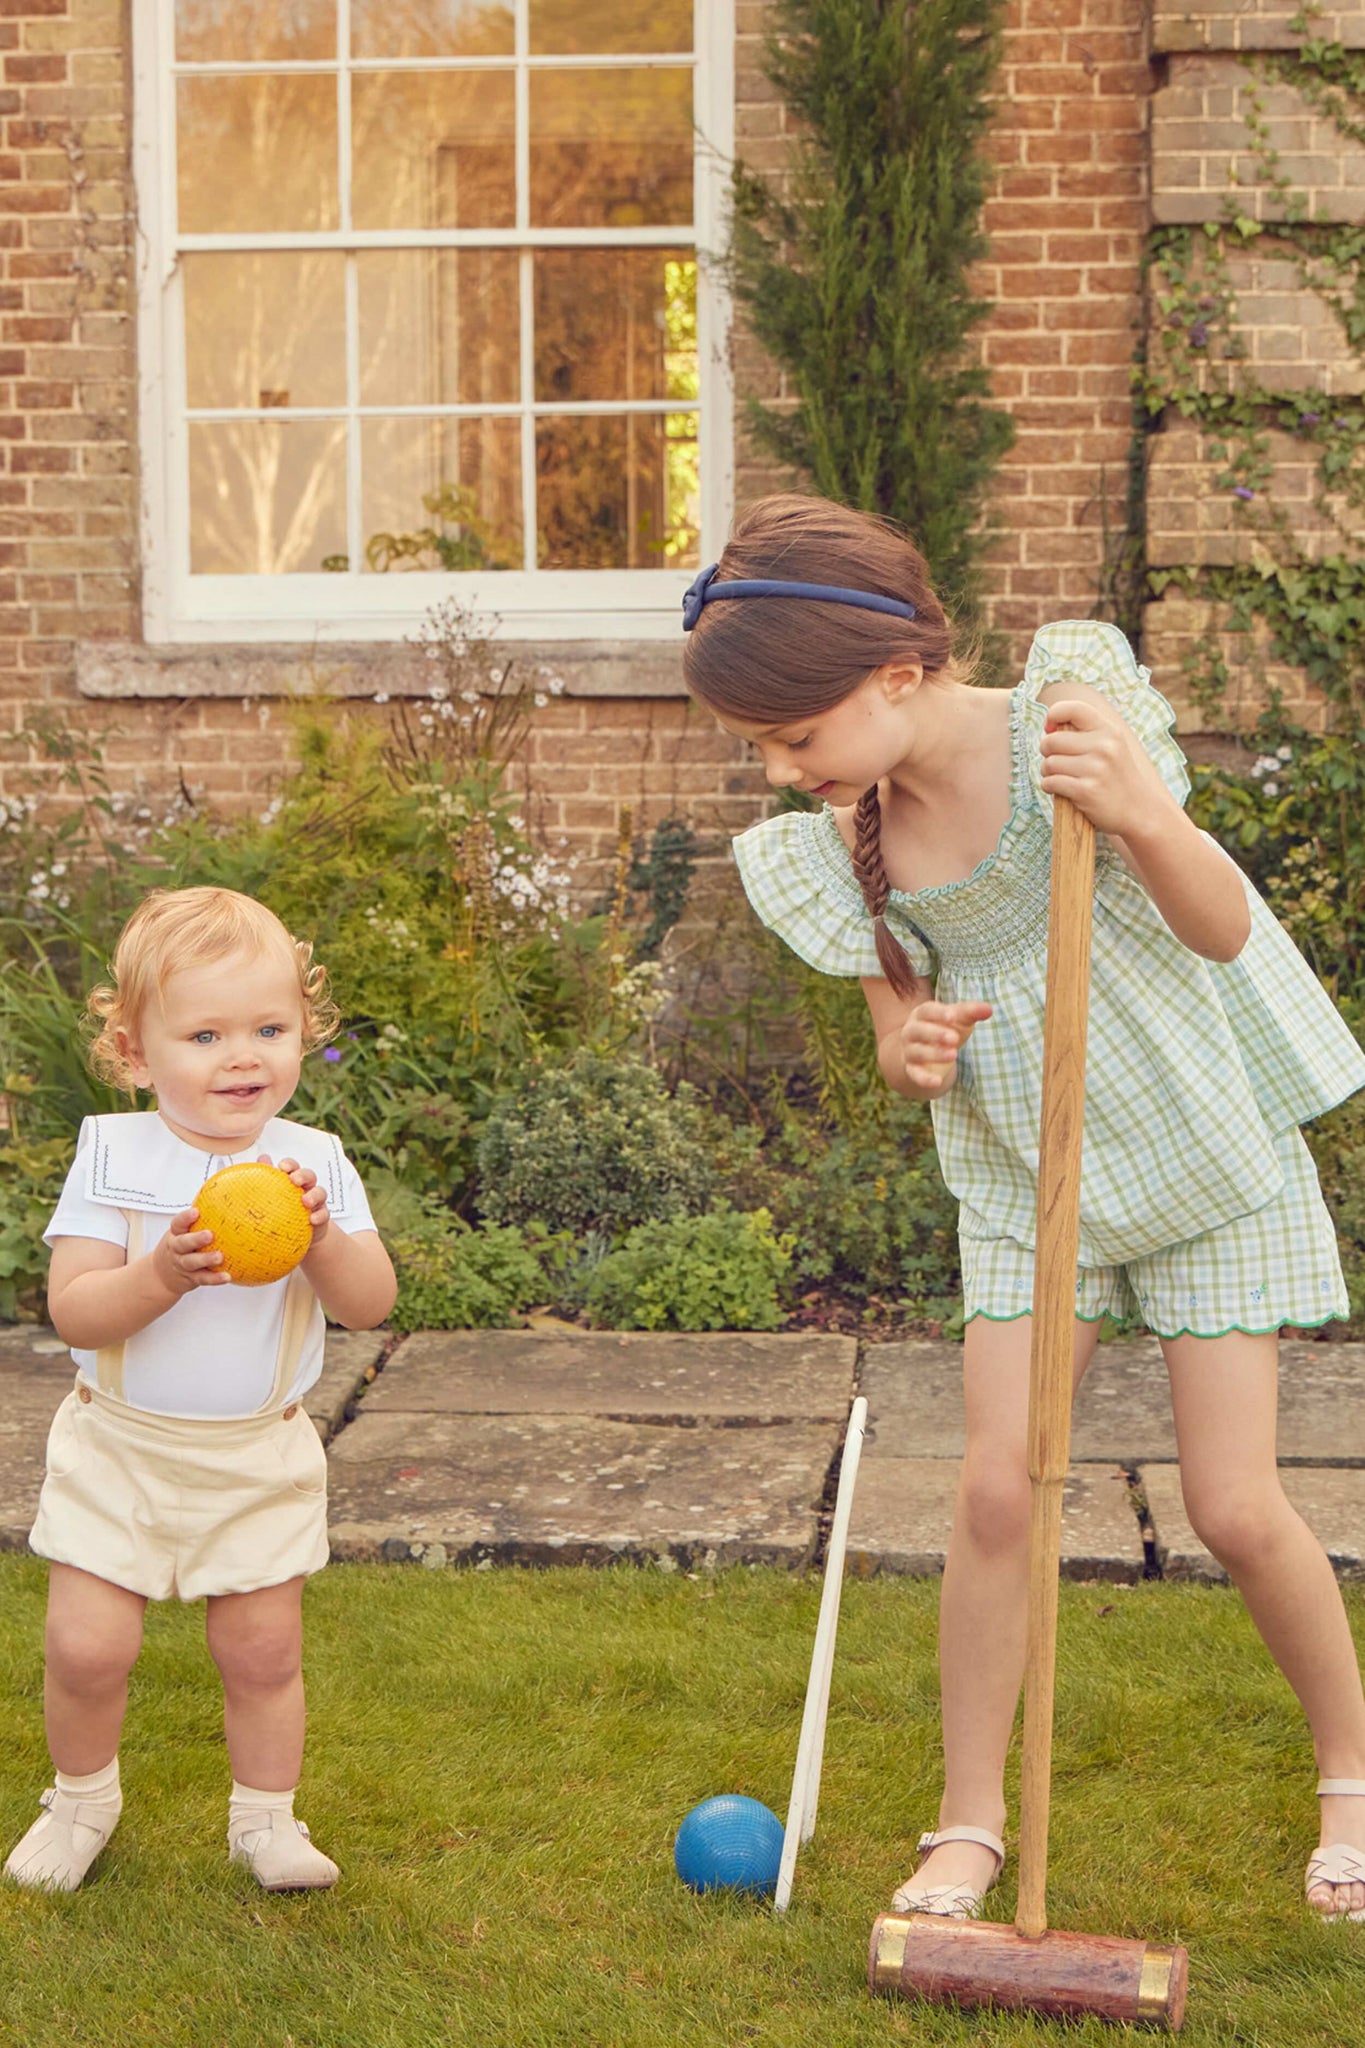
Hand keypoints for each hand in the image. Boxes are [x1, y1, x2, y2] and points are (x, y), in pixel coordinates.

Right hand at [152, 1207, 228, 1294]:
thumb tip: (226, 1195)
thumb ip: (202, 1217)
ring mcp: (182, 1264)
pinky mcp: (190, 1278)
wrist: (161, 1275)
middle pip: (182, 1244)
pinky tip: (227, 1277)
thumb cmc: (180, 1246)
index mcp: (176, 1234)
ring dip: (206, 1260)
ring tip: (219, 1257)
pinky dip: (214, 1279)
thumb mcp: (183, 1231)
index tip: (196, 1211)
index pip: (178, 1223)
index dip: (185, 1217)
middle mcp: (177, 1249)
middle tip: (209, 1235)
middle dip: (195, 1239)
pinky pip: (203, 1278)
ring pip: (192, 1262)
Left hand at [265, 1153, 330, 1250]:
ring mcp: (316, 1201)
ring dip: (314, 1195)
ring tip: (306, 1201)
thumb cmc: (280, 1211)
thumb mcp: (270, 1197)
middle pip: (309, 1175)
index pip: (292, 1167)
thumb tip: (256, 1165)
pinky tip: (312, 1220)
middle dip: (303, 1175)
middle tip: (294, 1180)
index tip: (281, 1167)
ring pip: (320, 1192)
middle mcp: (306, 1188)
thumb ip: (264, 1182)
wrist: (297, 1235)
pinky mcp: (322, 1216)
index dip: (289, 1164)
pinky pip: (324, 1214)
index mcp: (293, 1180)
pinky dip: (320, 1215)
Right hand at [900, 999, 992, 1092]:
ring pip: (917, 1052)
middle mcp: (911, 1031)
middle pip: (918, 1030)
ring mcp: (910, 1051)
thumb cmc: (945, 1029)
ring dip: (934, 1054)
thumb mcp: (959, 1020)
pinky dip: (924, 1079)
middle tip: (954, 1038)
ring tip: (953, 1055)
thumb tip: (989, 1009)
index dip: (938, 1013)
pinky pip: (915, 1074)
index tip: (952, 1016)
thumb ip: (972, 1012)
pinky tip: (937, 1082)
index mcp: (922, 1014)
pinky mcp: (912, 1070)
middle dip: (935, 1034)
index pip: (927, 1010)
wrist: (930, 1053)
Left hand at [1038, 696, 1167, 837]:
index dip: (1053, 715)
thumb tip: (1049, 728)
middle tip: (1055, 761)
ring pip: (1049, 763)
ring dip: (1047, 772)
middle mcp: (1103, 746)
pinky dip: (1048, 786)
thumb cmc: (1118, 777)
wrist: (1140, 810)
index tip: (1050, 729)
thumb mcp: (1113, 745)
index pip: (1072, 708)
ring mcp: (1095, 769)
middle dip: (1046, 752)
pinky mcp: (1086, 791)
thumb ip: (1088, 732)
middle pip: (1052, 741)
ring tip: (1059, 777)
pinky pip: (1050, 783)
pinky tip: (1059, 789)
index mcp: (1109, 730)